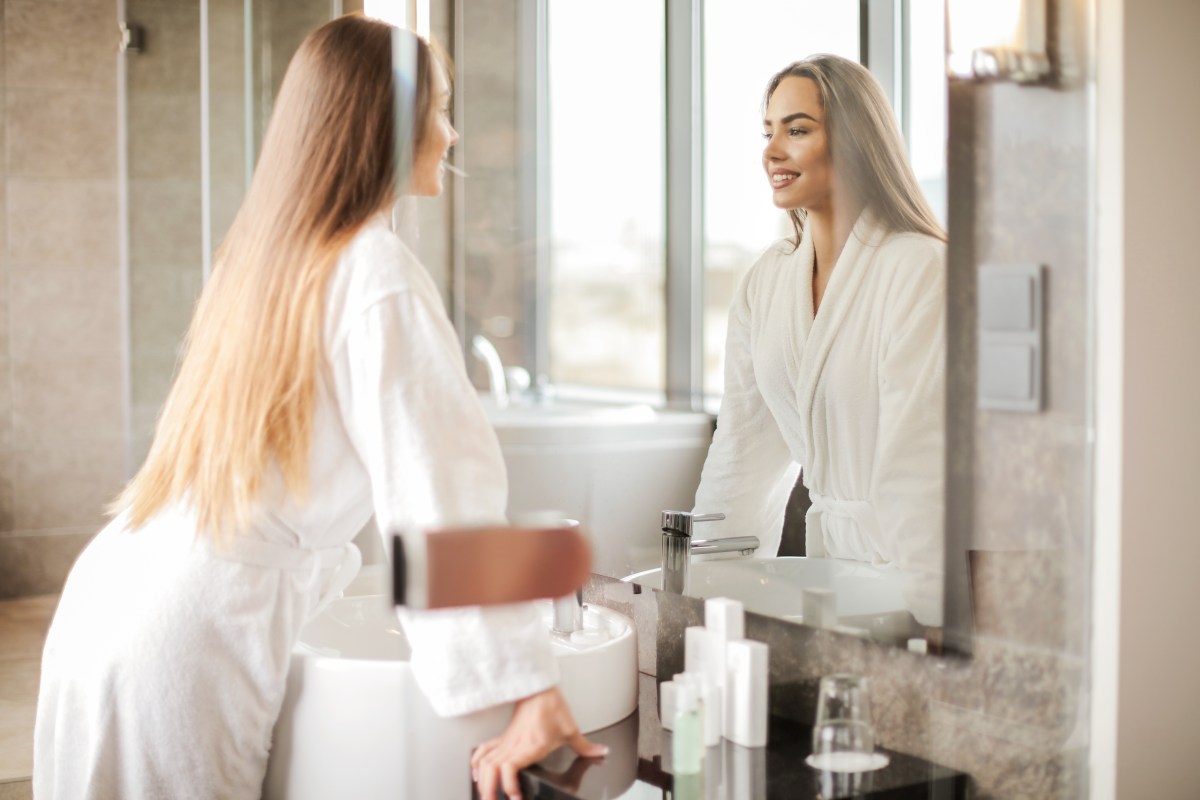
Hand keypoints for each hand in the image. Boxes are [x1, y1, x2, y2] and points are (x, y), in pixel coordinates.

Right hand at [470, 687, 607, 799]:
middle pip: (490, 769)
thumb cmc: (550, 705)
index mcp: (529, 746)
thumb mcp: (570, 729)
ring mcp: (506, 741)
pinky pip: (484, 750)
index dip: (508, 785)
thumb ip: (585, 746)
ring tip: (485, 794)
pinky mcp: (504, 736)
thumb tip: (601, 752)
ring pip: (484, 761)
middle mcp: (514, 745)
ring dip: (481, 779)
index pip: (509, 768)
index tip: (516, 798)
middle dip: (488, 789)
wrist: (538, 687)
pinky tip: (477, 772)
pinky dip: (477, 762)